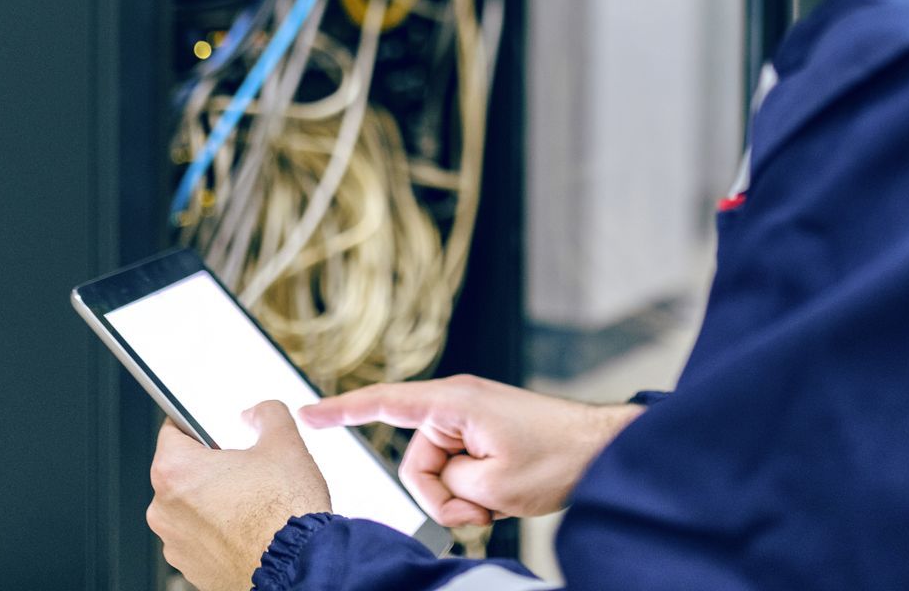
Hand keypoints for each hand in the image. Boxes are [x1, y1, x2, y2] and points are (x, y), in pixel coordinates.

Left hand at [146, 401, 331, 590]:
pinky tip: (251, 528)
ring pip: (192, 508)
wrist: (297, 568)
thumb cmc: (284, 514)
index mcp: (174, 471)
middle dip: (212, 467)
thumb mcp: (284, 443)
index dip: (201, 425)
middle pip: (183, 472)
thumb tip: (261, 412)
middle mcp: (164, 510)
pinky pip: (201, 538)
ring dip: (215, 502)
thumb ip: (267, 415)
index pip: (174, 429)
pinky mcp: (192, 570)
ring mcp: (176, 544)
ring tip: (253, 502)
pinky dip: (220, 532)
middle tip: (247, 468)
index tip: (216, 429)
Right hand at [301, 375, 640, 525]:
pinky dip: (476, 490)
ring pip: (438, 473)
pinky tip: (503, 494)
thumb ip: (449, 482)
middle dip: (442, 493)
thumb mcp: (493, 483)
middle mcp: (458, 405)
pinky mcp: (484, 436)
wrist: (601, 449)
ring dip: (463, 495)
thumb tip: (443, 482)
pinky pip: (459, 470)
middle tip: (479, 506)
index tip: (307, 415)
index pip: (385, 404)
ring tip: (498, 498)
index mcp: (453, 403)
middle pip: (416, 462)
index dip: (343, 411)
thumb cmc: (558, 456)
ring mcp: (472, 420)